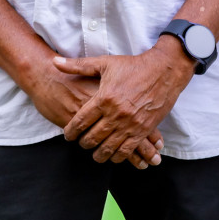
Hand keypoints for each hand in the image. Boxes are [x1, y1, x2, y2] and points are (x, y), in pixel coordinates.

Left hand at [22, 56, 163, 168]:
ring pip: (109, 148)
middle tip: (81, 143)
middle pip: (93, 138)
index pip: (81, 121)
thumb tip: (55, 63)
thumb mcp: (105, 63)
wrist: (163, 70)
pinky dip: (118, 156)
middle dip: (84, 143)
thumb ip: (78, 65)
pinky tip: (113, 155)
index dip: (71, 131)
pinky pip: (127, 150)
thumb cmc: (133, 66)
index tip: (67, 135)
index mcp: (104, 98)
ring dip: (99, 154)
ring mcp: (130, 124)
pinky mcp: (143, 130)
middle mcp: (116, 114)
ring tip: (95, 153)